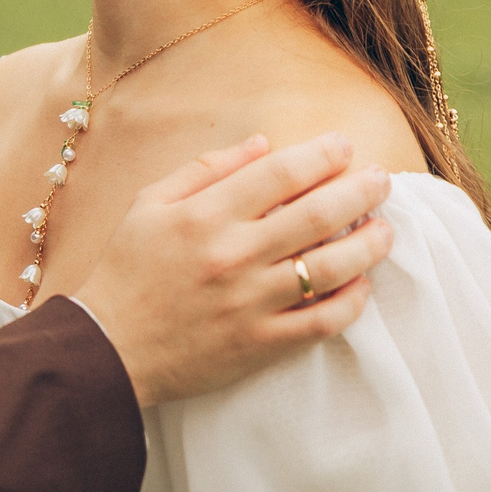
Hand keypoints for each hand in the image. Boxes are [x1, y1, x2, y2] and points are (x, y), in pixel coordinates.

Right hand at [71, 131, 393, 407]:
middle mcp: (233, 255)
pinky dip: (352, 301)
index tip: (344, 144)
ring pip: (330, 267)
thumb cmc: (126, 270)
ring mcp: (251, 302)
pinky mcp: (261, 344)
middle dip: (360, 190)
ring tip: (385, 229)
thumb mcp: (150, 203)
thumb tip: (263, 143)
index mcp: (205, 215)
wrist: (106, 348)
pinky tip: (361, 283)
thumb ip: (206, 168)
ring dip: (369, 244)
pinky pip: (323, 322)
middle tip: (382, 179)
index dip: (321, 154)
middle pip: (317, 214)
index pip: (280, 173)